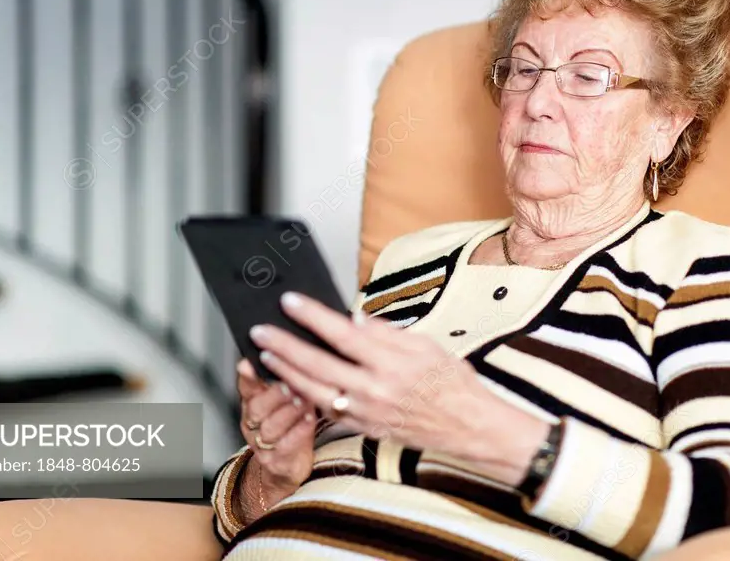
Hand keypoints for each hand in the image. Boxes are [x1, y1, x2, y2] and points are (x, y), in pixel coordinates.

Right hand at [233, 358, 316, 522]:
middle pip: (256, 407)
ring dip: (288, 411)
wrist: (289, 465)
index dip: (248, 375)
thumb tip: (300, 350)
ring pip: (270, 427)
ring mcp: (262, 443)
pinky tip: (309, 420)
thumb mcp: (287, 398)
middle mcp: (253, 422)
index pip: (246, 386)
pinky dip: (298, 431)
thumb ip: (287, 377)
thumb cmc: (293, 423)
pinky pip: (285, 446)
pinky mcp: (276, 461)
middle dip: (274, 394)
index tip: (250, 362)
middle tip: (290, 383)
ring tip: (303, 400)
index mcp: (252, 402)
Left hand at [250, 292, 549, 485]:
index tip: (290, 302)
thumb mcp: (425, 344)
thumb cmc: (452, 383)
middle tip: (260, 331)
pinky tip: (291, 384)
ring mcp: (366, 413)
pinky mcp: (364, 428)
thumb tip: (354, 319)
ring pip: (314, 391)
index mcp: (391, 363)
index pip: (341, 333)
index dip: (312, 316)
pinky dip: (305, 396)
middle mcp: (374, 390)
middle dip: (284, 345)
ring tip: (267, 355)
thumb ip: (385, 333)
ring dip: (286, 372)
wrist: (468, 426)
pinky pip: (326, 411)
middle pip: (317, 364)